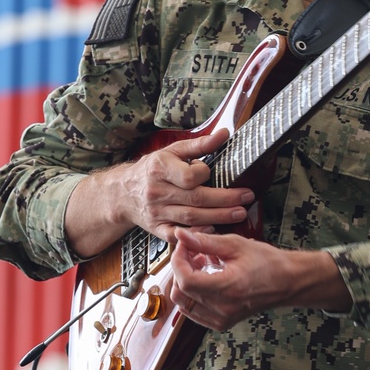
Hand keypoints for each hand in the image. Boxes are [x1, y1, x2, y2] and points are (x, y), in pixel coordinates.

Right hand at [65, 127, 253, 256]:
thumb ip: (199, 144)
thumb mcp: (172, 151)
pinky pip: (178, 235)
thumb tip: (225, 133)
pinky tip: (213, 230)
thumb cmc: (152, 169)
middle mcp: (156, 192)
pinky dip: (196, 234)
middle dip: (225, 200)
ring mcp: (156, 213)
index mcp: (159, 169)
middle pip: (196, 199)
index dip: (205, 174)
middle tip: (247, 197)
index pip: (189, 176)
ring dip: (219, 217)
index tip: (212, 172)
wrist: (123, 193)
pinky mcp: (157, 229)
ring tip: (240, 212)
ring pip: (191, 218)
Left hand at [169, 229, 350, 329]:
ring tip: (201, 264)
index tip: (184, 245)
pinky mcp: (221, 323)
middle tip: (193, 251)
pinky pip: (193, 312)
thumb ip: (204, 242)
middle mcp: (222, 309)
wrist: (287, 282)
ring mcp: (221, 319)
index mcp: (227, 289)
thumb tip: (180, 235)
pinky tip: (205, 278)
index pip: (185, 280)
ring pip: (183, 303)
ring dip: (185, 281)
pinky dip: (192, 294)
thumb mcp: (235, 245)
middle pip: (181, 291)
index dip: (178, 260)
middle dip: (180, 268)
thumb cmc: (266, 262)